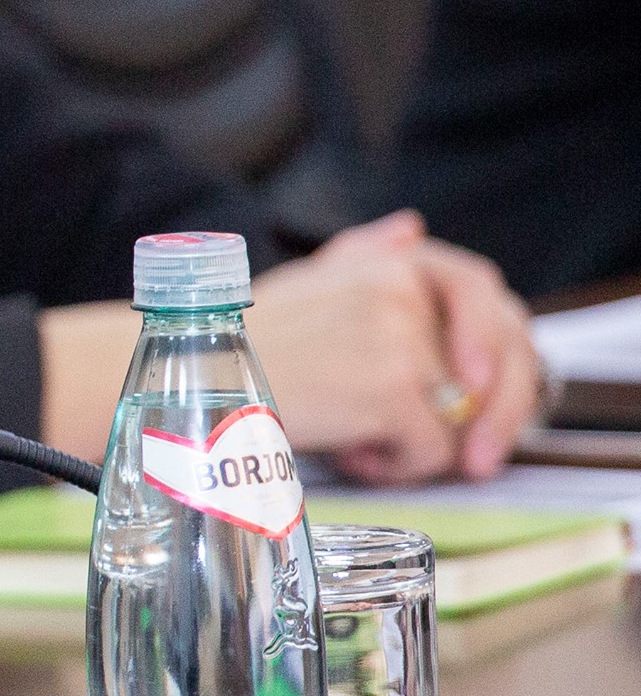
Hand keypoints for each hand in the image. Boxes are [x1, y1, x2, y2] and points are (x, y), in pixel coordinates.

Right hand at [252, 211, 539, 483]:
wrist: (194, 374)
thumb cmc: (245, 340)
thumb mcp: (310, 282)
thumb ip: (366, 255)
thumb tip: (409, 228)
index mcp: (392, 261)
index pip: (485, 297)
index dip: (501, 350)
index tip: (486, 392)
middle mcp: (404, 289)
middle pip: (494, 364)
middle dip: (492, 419)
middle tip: (475, 461)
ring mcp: (402, 338)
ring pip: (459, 419)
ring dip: (415, 442)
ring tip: (355, 435)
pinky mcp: (394, 389)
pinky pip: (431, 452)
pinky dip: (393, 466)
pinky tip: (347, 452)